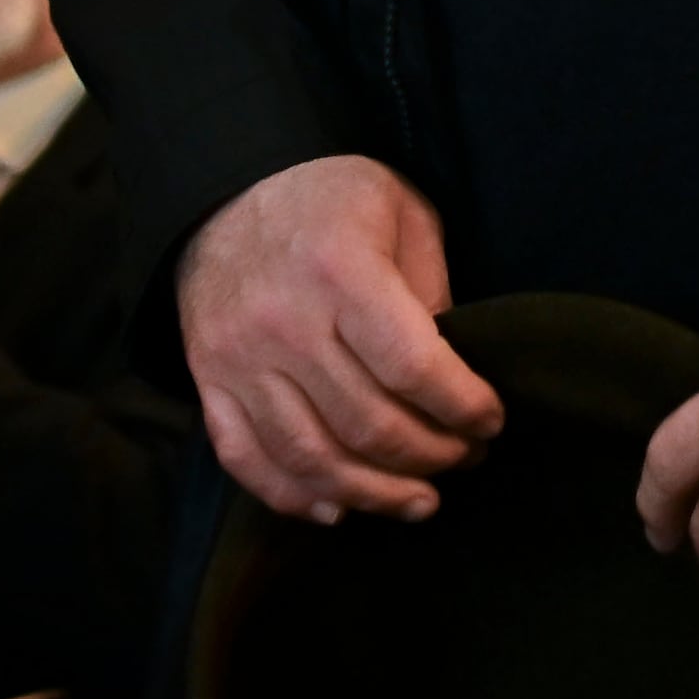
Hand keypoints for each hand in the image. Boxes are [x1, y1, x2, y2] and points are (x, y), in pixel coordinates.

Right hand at [174, 155, 499, 523]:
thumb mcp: (403, 214)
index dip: (461, 406)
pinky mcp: (207, 382)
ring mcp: (238, 357)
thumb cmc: (333, 200)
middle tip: (465, 459)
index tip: (490, 421)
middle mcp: (283, 320)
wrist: (227, 189)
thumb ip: (431, 291)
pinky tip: (338, 509)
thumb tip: (453, 374)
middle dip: (432, 455)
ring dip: (375, 493)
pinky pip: (246, 459)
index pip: (411, 366)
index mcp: (340, 268)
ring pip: (311, 457)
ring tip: (420, 502)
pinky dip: (292, 497)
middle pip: (367, 423)